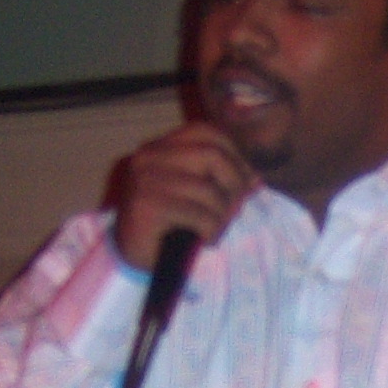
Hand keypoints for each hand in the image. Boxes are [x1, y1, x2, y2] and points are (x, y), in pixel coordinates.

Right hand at [112, 122, 258, 271]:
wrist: (132, 255)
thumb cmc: (168, 223)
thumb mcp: (195, 194)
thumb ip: (219, 179)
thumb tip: (255, 178)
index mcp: (159, 147)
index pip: (206, 132)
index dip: (234, 155)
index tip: (247, 181)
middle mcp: (148, 157)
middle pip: (212, 155)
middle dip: (234, 184)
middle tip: (234, 209)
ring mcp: (145, 181)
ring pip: (208, 191)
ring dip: (222, 216)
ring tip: (215, 230)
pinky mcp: (147, 208)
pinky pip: (199, 216)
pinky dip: (211, 231)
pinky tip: (204, 240)